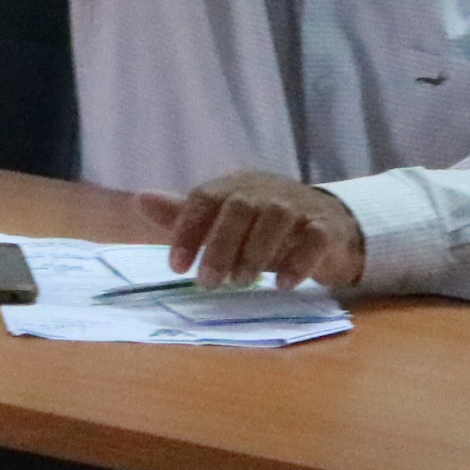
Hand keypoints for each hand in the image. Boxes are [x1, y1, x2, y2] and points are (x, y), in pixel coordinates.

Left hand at [133, 170, 365, 288]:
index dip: (188, 230)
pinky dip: (297, 261)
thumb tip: (140, 199)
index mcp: (236, 185)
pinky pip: (313, 237)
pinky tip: (282, 284)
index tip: (177, 266)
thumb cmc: (264, 228)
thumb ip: (185, 215)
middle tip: (208, 282)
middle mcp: (266, 189)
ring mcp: (299, 205)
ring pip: (276, 218)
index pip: (205, 197)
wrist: (329, 228)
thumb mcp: (223, 223)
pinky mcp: (326, 226)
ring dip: (255, 253)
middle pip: (239, 207)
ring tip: (242, 282)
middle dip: (220, 246)